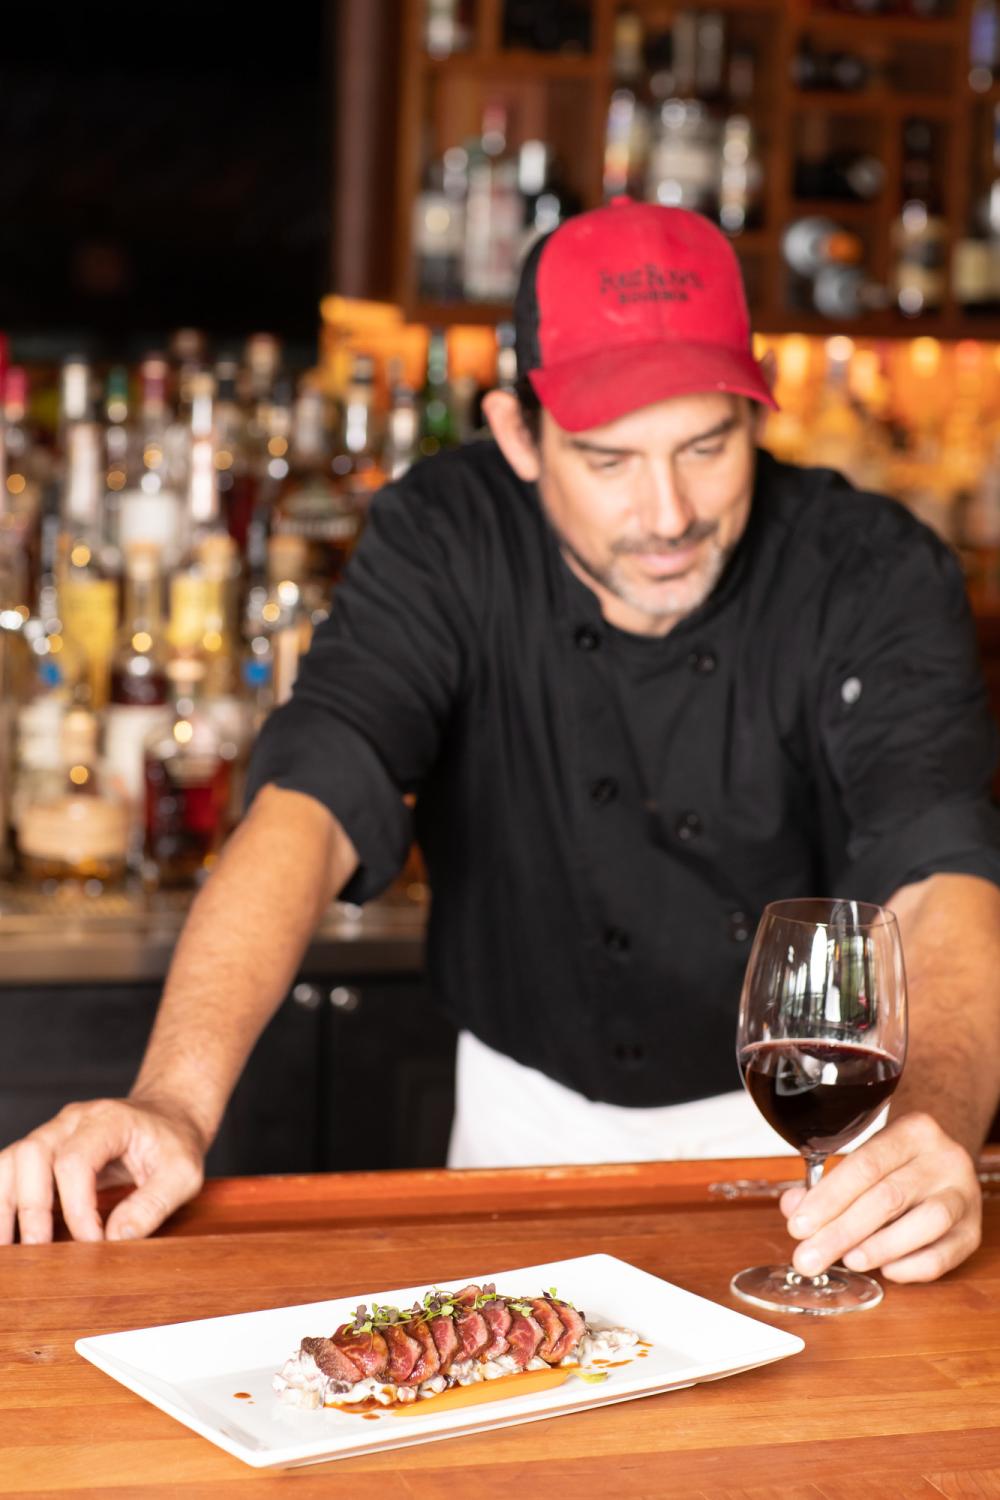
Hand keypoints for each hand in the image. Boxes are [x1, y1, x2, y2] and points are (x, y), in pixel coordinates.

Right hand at [0, 1097, 205, 1244]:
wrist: (169, 1117)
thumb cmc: (174, 1144)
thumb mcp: (183, 1173)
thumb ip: (153, 1204)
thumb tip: (116, 1239)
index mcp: (109, 1120)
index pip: (75, 1160)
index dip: (76, 1207)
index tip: (92, 1243)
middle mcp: (74, 1121)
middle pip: (32, 1154)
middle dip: (33, 1208)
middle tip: (40, 1251)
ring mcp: (55, 1132)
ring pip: (12, 1160)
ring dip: (5, 1205)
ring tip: (8, 1248)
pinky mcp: (45, 1150)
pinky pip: (12, 1170)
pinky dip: (5, 1200)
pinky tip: (8, 1235)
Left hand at [779, 1112, 982, 1283]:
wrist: (945, 1161)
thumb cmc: (896, 1163)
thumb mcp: (864, 1159)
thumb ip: (826, 1184)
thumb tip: (793, 1208)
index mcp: (913, 1131)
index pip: (865, 1165)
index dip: (829, 1198)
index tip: (799, 1226)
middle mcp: (943, 1159)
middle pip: (889, 1197)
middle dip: (841, 1231)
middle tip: (809, 1258)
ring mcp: (963, 1195)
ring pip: (926, 1223)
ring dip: (880, 1247)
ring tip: (848, 1260)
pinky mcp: (973, 1231)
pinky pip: (945, 1254)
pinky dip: (912, 1266)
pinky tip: (886, 1270)